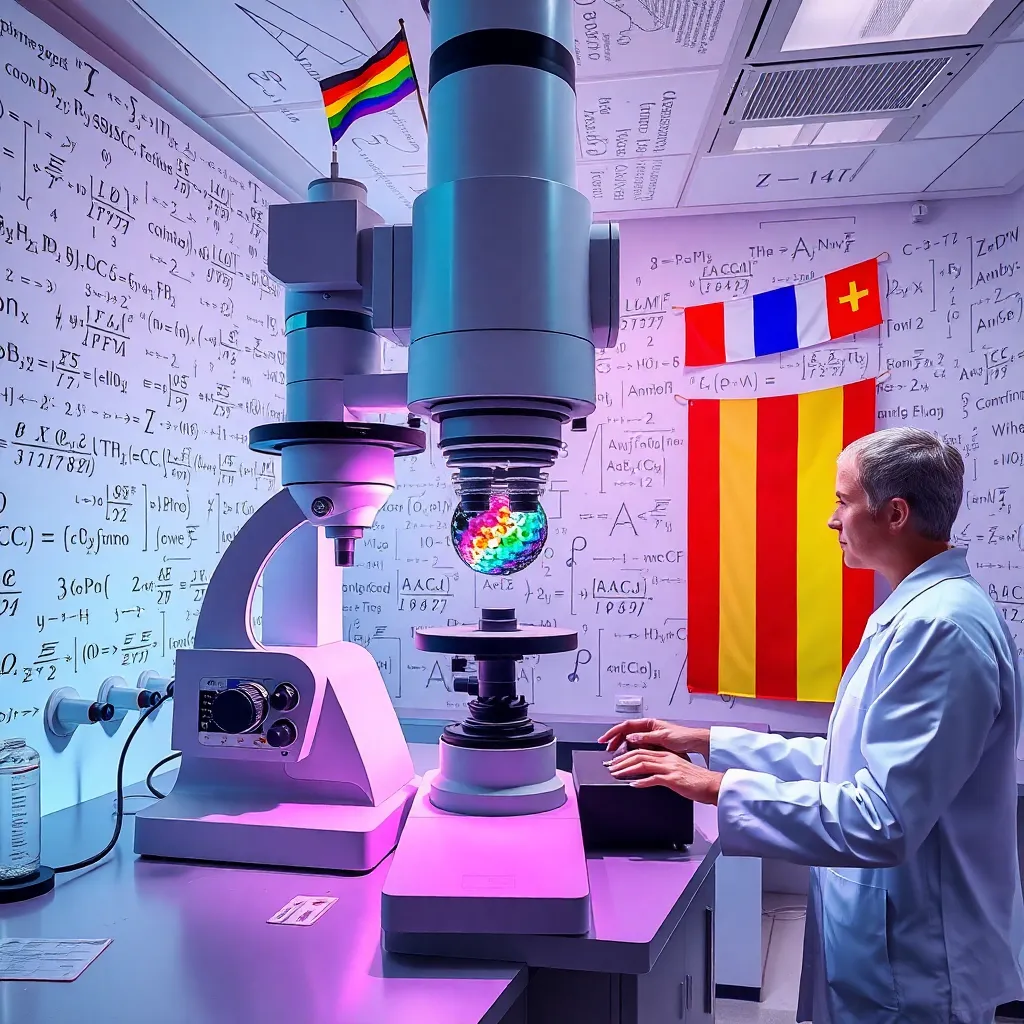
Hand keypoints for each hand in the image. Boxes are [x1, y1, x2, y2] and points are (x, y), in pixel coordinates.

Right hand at [597, 718, 710, 762]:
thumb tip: (630, 738)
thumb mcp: (663, 737)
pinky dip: (631, 752)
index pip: (625, 725)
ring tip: (616, 756)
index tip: (604, 739)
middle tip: (607, 750)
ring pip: (630, 741)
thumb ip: (646, 738)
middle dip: (615, 740)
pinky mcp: (654, 746)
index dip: (613, 732)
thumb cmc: (683, 736)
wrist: (695, 742)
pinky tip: (628, 759)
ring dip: (622, 747)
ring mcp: (650, 737)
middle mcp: (648, 729)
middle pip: (625, 733)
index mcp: (649, 723)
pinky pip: (638, 748)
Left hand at [607, 748, 723, 805]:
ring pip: (642, 763)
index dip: (626, 755)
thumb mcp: (677, 770)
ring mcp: (670, 767)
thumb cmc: (696, 781)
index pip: (642, 751)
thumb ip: (663, 769)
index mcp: (667, 755)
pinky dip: (641, 781)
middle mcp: (667, 758)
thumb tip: (648, 774)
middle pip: (638, 754)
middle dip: (621, 760)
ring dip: (626, 769)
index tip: (615, 761)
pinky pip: (653, 778)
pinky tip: (632, 784)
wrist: (712, 786)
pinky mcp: (673, 779)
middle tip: (610, 767)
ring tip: (616, 774)